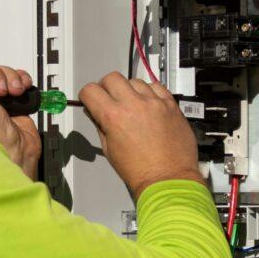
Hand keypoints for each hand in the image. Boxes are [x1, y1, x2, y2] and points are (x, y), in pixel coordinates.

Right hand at [79, 72, 204, 198]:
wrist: (167, 178)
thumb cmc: (140, 171)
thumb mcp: (110, 149)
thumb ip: (100, 126)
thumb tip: (95, 112)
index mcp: (114, 117)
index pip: (91, 90)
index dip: (87, 95)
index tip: (91, 99)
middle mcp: (134, 105)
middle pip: (112, 78)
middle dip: (106, 87)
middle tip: (110, 99)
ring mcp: (154, 103)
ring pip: (135, 80)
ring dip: (129, 90)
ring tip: (132, 106)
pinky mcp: (170, 105)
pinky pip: (157, 86)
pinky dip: (150, 92)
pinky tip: (148, 105)